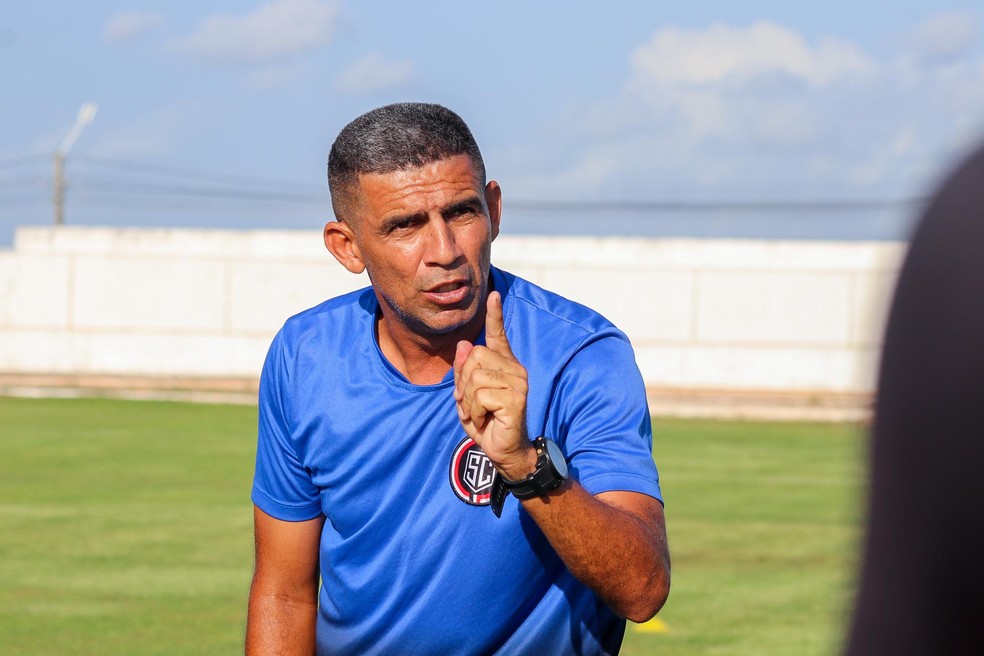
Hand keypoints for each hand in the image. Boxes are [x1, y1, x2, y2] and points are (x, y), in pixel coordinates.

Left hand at [453, 291, 535, 480]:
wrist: (504, 451)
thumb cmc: (487, 423)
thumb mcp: (466, 396)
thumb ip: (463, 372)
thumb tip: (465, 344)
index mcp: (503, 365)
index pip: (498, 335)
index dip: (495, 315)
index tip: (493, 294)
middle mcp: (514, 368)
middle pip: (474, 356)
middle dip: (462, 383)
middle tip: (472, 405)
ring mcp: (518, 382)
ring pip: (474, 377)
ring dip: (467, 401)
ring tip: (479, 414)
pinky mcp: (516, 397)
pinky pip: (479, 395)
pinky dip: (474, 412)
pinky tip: (486, 420)